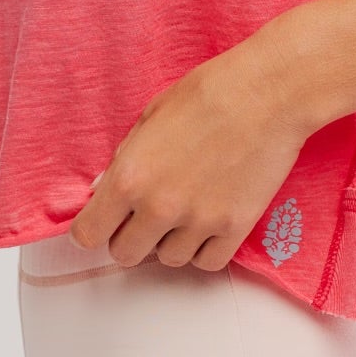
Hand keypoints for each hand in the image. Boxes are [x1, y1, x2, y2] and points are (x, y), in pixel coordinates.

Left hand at [68, 38, 311, 271]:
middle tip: (145, 216)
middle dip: (130, 237)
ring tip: (185, 212)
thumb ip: (123, 158)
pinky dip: (204, 249)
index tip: (104, 222)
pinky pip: (208, 263)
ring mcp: (199, 221)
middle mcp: (159, 207)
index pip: (88, 234)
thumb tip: (104, 190)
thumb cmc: (209, 93)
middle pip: (125, 254)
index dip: (93, 229)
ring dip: (170, 241)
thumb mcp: (150, 117)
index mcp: (129, 177)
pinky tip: (208, 224)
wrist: (268, 93)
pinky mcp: (235, 228)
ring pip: (169, 260)